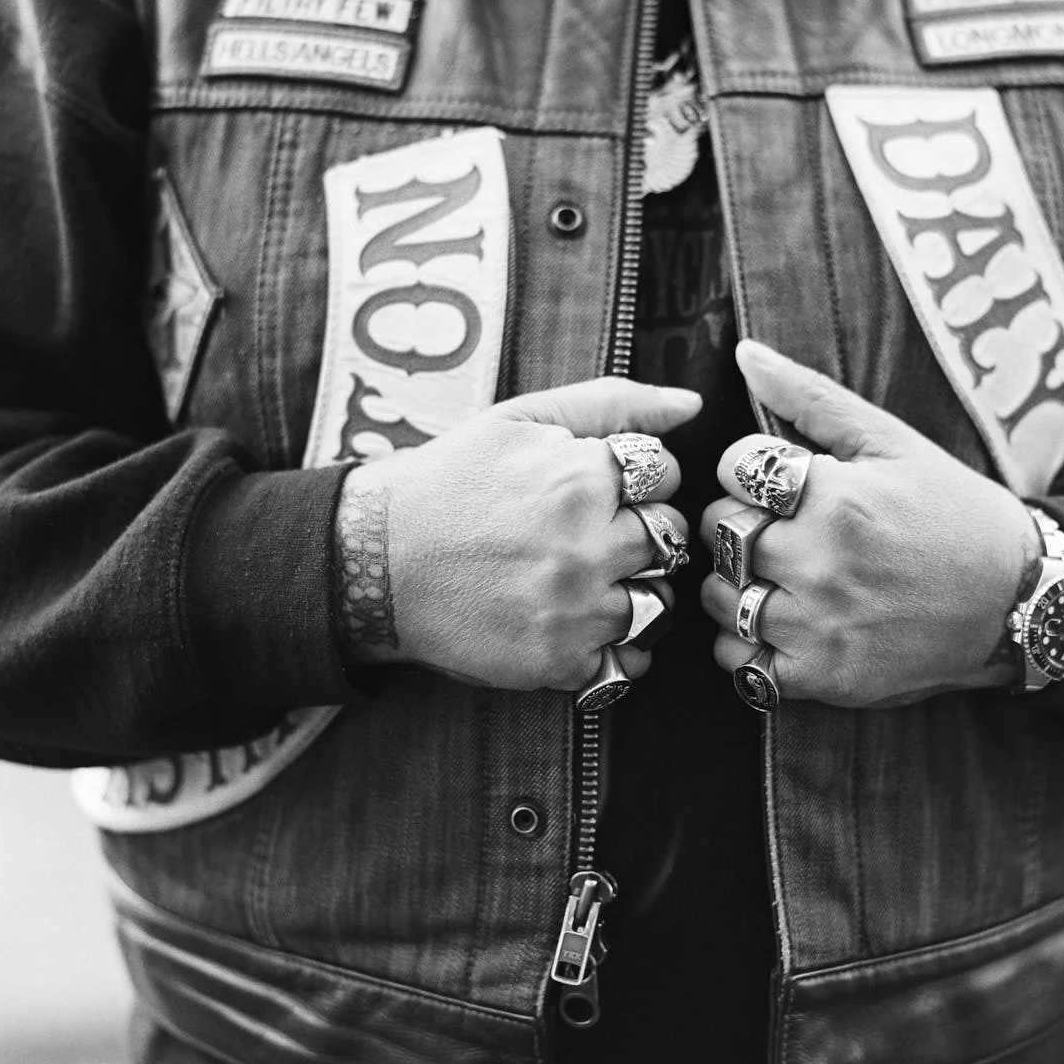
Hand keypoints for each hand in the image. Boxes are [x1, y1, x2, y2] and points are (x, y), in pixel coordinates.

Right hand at [337, 377, 699, 689]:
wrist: (373, 562)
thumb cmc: (450, 482)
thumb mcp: (521, 419)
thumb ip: (611, 403)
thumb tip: (690, 403)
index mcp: (581, 477)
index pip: (668, 476)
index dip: (634, 482)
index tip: (595, 491)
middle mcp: (586, 545)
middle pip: (670, 538)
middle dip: (638, 532)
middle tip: (587, 534)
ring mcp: (575, 608)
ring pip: (660, 602)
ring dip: (634, 591)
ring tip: (583, 580)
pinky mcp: (559, 660)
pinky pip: (630, 660)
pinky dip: (615, 646)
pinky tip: (578, 623)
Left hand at [700, 341, 1039, 708]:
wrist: (1019, 601)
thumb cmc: (952, 511)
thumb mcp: (890, 441)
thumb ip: (810, 397)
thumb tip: (745, 354)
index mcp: (836, 498)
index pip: (732, 468)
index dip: (750, 469)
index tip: (781, 482)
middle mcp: (822, 565)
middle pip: (719, 532)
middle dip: (739, 522)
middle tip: (778, 526)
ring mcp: (820, 627)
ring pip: (718, 597)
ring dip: (734, 581)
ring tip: (778, 572)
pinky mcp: (824, 678)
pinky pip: (738, 662)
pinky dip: (744, 642)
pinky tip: (781, 619)